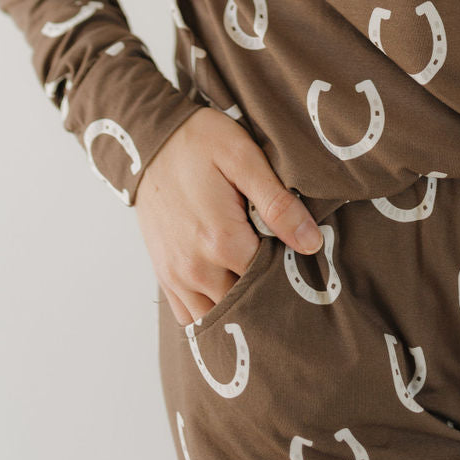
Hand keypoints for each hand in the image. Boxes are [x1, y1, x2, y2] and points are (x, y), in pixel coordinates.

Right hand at [135, 106, 324, 327]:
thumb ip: (278, 203)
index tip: (301, 260)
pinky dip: (212, 316)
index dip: (291, 273)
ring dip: (241, 310)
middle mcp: (196, 268)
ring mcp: (176, 276)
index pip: (271, 281)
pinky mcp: (164, 275)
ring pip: (218, 319)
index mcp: (222, 240)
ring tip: (259, 287)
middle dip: (269, 295)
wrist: (149, 140)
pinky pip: (190, 317)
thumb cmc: (199, 142)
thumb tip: (311, 243)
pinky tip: (230, 298)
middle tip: (285, 275)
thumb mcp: (244, 158)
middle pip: (246, 305)